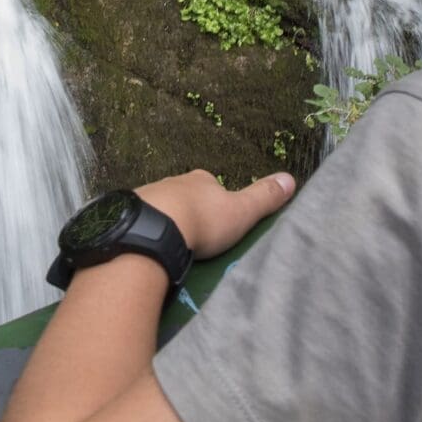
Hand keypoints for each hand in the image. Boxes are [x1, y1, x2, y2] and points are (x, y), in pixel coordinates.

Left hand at [135, 169, 295, 258]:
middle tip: (194, 236)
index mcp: (200, 180)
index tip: (218, 221)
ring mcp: (148, 196)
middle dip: (189, 211)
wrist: (154, 228)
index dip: (216, 202)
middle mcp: (172, 182)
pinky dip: (149, 229)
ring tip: (172, 243)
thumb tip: (291, 177)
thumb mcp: (241, 212)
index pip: (211, 186)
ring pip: (161, 207)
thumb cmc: (203, 220)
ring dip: (167, 221)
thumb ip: (264, 197)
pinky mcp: (129, 213)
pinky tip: (150, 244)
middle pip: (184, 195)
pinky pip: (142, 220)